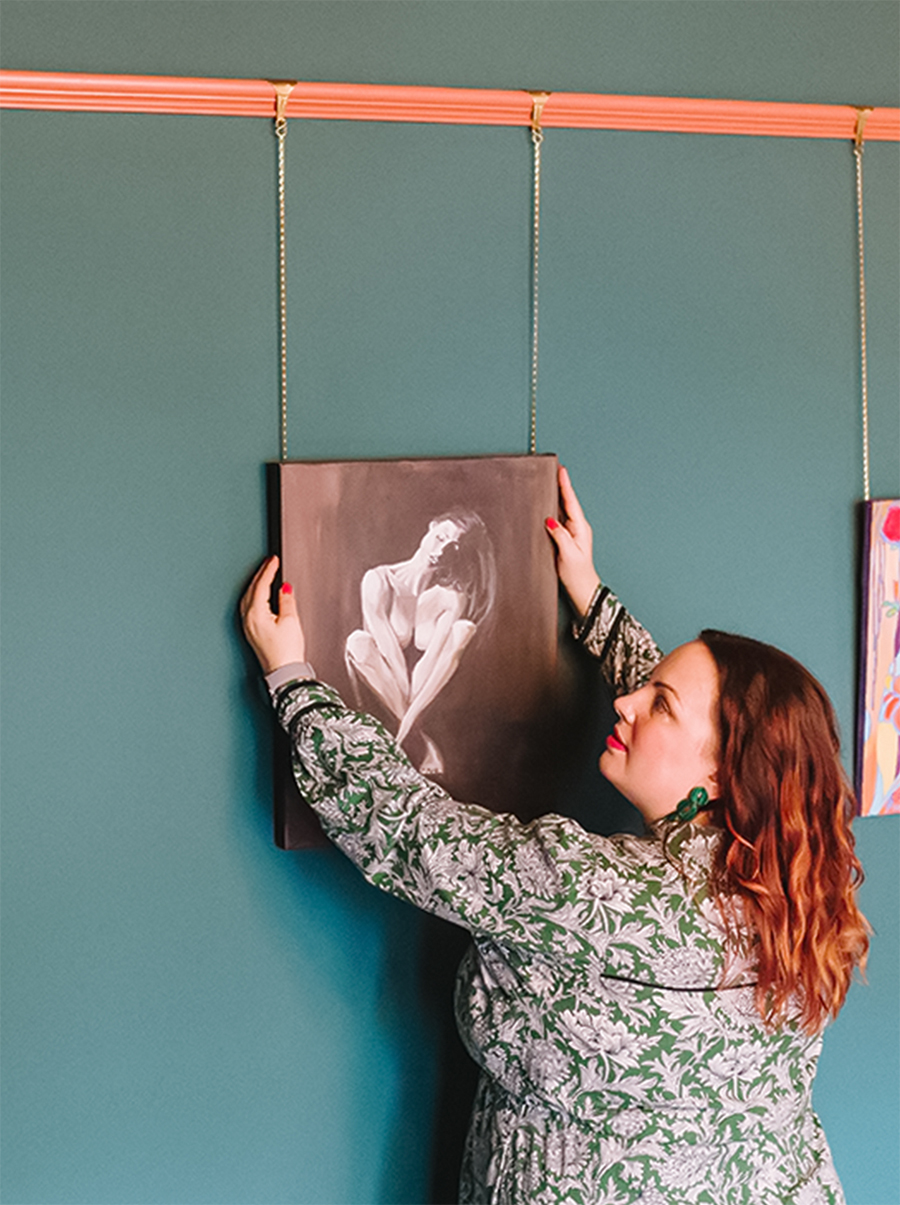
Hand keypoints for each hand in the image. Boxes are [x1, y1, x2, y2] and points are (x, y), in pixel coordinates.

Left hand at [240, 556, 306, 672]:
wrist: (284, 672)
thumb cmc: (286, 652)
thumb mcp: (290, 621)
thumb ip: (286, 600)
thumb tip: (284, 588)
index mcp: (255, 613)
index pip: (261, 585)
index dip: (268, 570)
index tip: (273, 560)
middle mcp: (248, 619)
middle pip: (252, 590)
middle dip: (260, 575)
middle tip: (269, 563)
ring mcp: (248, 626)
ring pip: (249, 597)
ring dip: (256, 585)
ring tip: (265, 576)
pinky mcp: (252, 632)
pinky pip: (249, 607)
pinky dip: (255, 596)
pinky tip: (262, 596)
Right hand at [545, 465, 600, 617]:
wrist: (582, 588)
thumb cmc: (578, 573)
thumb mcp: (568, 554)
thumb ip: (560, 535)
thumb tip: (551, 521)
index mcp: (580, 528)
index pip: (571, 502)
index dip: (566, 486)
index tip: (562, 471)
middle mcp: (578, 527)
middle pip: (568, 502)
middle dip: (562, 486)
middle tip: (556, 470)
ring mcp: (573, 532)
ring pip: (564, 509)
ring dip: (559, 496)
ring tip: (552, 482)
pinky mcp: (567, 538)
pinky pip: (560, 519)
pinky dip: (555, 509)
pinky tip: (549, 506)